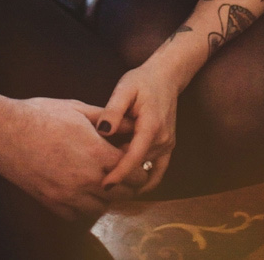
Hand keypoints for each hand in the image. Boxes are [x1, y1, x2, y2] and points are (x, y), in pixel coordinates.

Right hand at [0, 94, 146, 219]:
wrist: (6, 132)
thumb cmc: (41, 115)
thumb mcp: (77, 109)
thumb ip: (107, 120)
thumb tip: (131, 124)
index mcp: (95, 152)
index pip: (132, 170)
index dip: (139, 166)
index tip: (137, 160)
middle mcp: (86, 178)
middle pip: (122, 193)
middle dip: (129, 183)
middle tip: (125, 171)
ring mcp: (69, 194)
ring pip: (102, 208)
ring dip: (108, 197)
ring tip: (104, 181)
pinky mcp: (53, 204)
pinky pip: (79, 216)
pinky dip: (86, 207)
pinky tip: (83, 191)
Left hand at [96, 56, 180, 193]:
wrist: (165, 76)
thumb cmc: (142, 80)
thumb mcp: (124, 89)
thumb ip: (113, 110)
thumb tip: (102, 131)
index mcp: (151, 126)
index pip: (134, 158)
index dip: (119, 173)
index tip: (104, 185)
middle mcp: (163, 139)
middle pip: (138, 165)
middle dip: (119, 172)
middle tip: (96, 173)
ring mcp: (167, 144)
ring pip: (145, 168)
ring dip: (129, 173)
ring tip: (107, 174)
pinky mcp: (168, 146)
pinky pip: (159, 171)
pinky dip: (146, 179)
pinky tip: (133, 186)